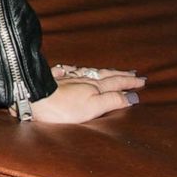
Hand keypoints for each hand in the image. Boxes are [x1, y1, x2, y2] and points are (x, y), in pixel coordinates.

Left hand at [28, 64, 145, 123]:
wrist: (34, 98)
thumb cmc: (63, 108)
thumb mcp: (93, 107)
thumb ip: (112, 101)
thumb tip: (132, 97)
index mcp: (94, 87)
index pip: (116, 83)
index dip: (129, 83)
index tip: (142, 81)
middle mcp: (82, 80)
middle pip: (105, 75)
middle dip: (120, 75)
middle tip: (133, 73)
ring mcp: (68, 78)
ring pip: (89, 72)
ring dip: (102, 72)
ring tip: (111, 71)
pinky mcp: (53, 80)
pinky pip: (69, 71)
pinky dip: (77, 70)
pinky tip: (74, 69)